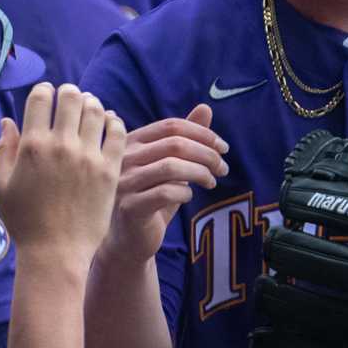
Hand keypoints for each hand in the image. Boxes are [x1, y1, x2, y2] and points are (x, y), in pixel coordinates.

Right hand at [0, 82, 125, 265]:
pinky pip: (118, 133)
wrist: (56, 251)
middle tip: (69, 98)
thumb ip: (4, 149)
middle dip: (69, 92)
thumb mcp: (1, 185)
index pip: (41, 97)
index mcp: (32, 145)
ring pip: (96, 110)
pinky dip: (113, 121)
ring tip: (89, 108)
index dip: (44, 90)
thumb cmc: (24, 221)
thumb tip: (7, 121)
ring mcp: (88, 157)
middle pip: (71, 97)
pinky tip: (109, 123)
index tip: (47, 95)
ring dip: (91, 103)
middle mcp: (61, 146)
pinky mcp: (109, 170)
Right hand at [105, 105, 226, 268]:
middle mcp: (123, 158)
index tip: (223, 148)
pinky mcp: (129, 207)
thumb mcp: (170, 165)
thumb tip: (205, 108)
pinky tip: (189, 196)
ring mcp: (124, 182)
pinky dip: (185, 192)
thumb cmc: (150, 197)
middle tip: (223, 168)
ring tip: (211, 181)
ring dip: (201, 172)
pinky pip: (166, 192)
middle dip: (207, 154)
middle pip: (174, 144)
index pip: (171, 126)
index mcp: (131, 141)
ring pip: (171, 166)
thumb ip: (185, 138)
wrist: (128, 239)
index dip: (202, 134)